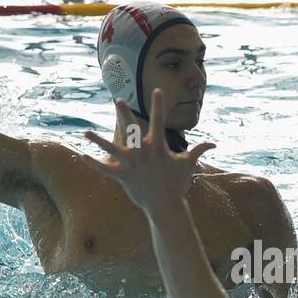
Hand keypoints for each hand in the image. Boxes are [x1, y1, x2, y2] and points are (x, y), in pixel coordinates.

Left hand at [83, 89, 215, 213]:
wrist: (166, 206)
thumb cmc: (178, 184)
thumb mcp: (188, 165)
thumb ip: (199, 150)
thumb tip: (214, 144)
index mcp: (158, 147)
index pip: (158, 121)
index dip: (158, 105)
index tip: (157, 91)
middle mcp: (143, 153)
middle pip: (131, 129)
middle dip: (124, 113)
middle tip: (118, 100)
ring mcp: (131, 164)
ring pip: (111, 148)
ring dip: (98, 140)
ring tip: (86, 132)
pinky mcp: (122, 176)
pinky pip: (105, 168)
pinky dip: (94, 163)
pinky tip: (82, 155)